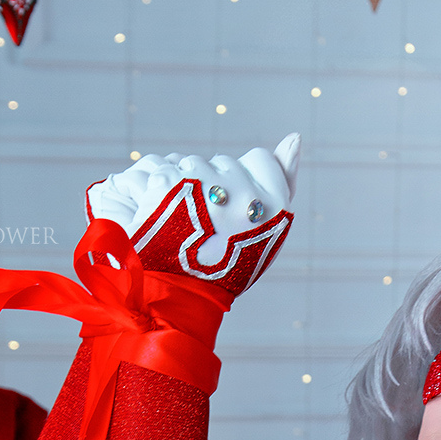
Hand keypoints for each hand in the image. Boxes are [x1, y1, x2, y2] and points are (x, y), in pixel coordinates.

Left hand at [86, 135, 299, 297]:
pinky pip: (151, 167)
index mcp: (271, 202)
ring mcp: (200, 185)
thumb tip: (296, 136)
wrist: (178, 303)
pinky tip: (148, 213)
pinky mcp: (162, 186)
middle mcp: (241, 190)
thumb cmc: (224, 269)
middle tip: (197, 229)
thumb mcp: (267, 228)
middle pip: (219, 163)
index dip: (241, 184)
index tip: (228, 215)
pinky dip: (145, 188)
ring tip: (172, 225)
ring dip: (175, 186)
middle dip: (205, 189)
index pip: (259, 161)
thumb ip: (283, 179)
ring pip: (184, 162)